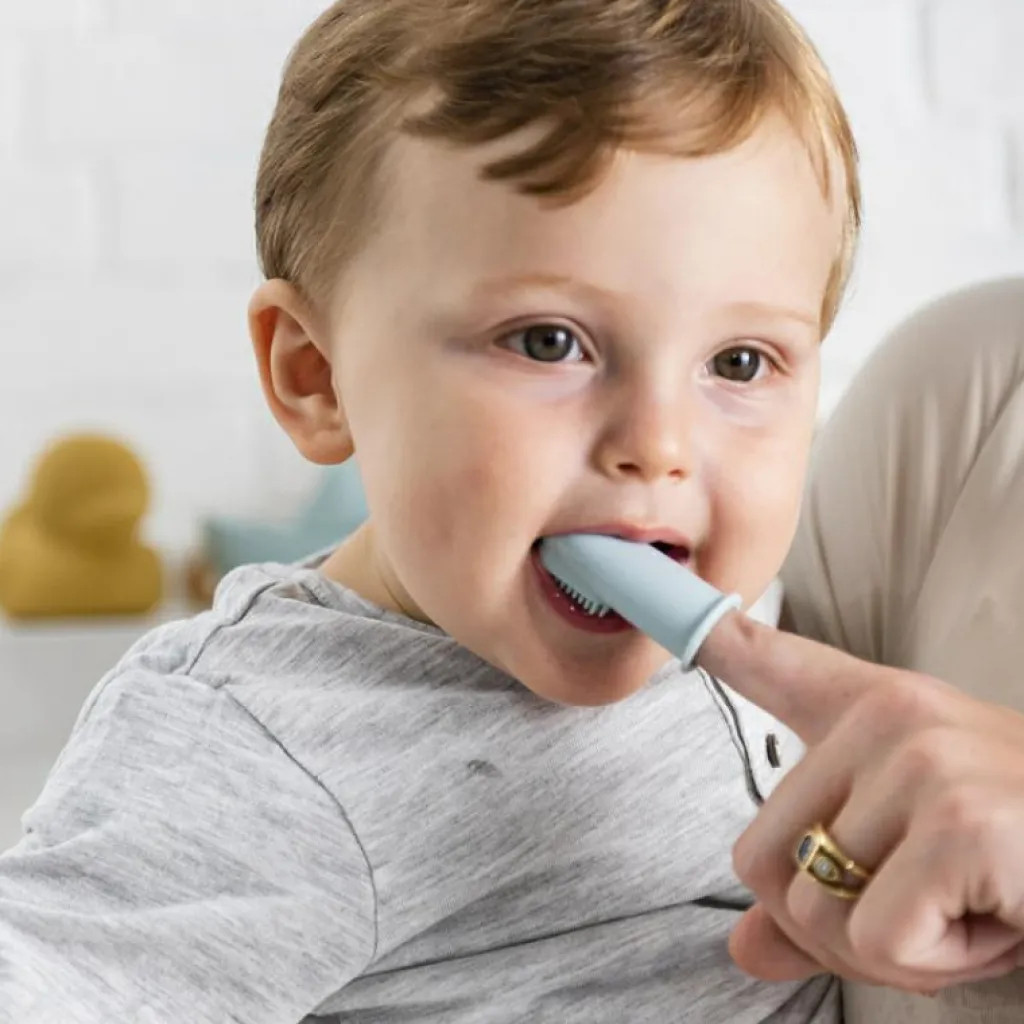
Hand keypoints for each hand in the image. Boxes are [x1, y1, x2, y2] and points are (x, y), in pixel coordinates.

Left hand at [699, 613, 1023, 993]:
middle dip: (832, 922)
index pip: (771, 663)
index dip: (713, 639)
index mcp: (876, 712)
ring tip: (973, 907)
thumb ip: (823, 901)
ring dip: (893, 951)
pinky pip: (876, 940)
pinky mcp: (957, 823)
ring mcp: (921, 764)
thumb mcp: (914, 869)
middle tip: (928, 908)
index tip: (658, 599)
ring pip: (813, 909)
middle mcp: (888, 719)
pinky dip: (934, 966)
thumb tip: (743, 949)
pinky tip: (1000, 919)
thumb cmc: (1022, 857)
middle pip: (762, 858)